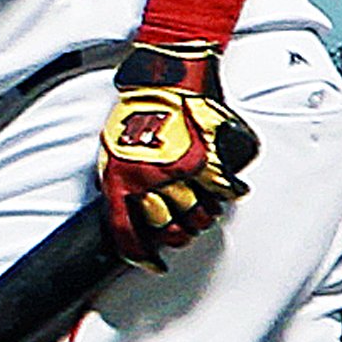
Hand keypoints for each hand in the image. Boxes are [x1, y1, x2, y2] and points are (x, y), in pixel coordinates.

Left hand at [94, 43, 258, 267]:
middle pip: (170, 231)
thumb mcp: (112, 148)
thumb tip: (122, 203)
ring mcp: (183, 174)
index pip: (129, 234)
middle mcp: (152, 182)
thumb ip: (119, 180)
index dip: (142, 257)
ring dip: (204, 216)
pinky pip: (225, 192)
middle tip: (182, 229)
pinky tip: (228, 190)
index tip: (154, 263)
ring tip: (203, 206)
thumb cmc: (140, 107)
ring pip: (200, 216)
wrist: (168, 79)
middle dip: (178, 235)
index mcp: (123, 181)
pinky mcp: (210, 161)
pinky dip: (230, 195)